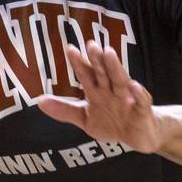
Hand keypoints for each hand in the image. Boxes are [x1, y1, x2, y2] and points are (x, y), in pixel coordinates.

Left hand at [37, 41, 159, 152]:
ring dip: (115, 67)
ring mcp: (127, 98)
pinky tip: (135, 86)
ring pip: (121, 80)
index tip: (70, 49)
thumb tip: (39, 101)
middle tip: (91, 44)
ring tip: (109, 52)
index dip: (79, 63)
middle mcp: (111, 90)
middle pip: (103, 72)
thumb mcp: (85, 119)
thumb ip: (64, 110)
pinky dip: (138, 93)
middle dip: (97, 59)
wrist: (139, 137)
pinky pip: (141, 101)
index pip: (86, 74)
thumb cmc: (112, 123)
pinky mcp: (142, 110)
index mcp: (97, 91)